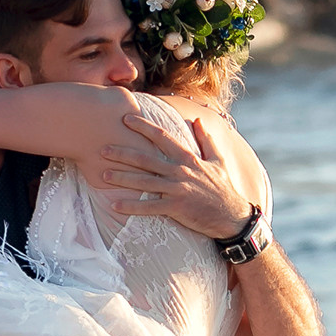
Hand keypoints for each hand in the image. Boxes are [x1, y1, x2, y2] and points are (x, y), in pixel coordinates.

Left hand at [100, 112, 252, 238]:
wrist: (232, 216)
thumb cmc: (223, 188)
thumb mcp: (217, 160)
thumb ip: (205, 139)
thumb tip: (197, 120)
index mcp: (188, 157)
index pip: (162, 137)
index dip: (143, 126)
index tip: (126, 118)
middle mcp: (180, 171)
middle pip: (146, 158)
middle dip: (123, 152)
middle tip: (102, 148)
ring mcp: (177, 189)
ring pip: (144, 182)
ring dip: (122, 178)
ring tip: (103, 174)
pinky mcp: (176, 208)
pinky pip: (149, 207)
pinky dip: (132, 207)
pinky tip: (115, 205)